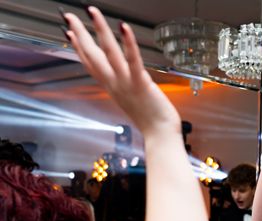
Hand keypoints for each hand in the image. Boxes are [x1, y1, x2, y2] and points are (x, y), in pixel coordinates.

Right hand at [63, 7, 179, 136]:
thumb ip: (126, 88)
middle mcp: (115, 84)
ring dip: (99, 30)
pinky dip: (128, 43)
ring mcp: (126, 83)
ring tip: (92, 12)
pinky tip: (123, 27)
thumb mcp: (132, 101)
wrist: (160, 135)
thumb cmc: (152, 120)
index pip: (91, 65)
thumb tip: (126, 78)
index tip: (70, 34)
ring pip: (108, 53)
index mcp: (112, 88)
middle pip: (92, 56)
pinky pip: (132, 60)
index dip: (79, 49)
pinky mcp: (140, 83)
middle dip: (80, 34)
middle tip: (70, 17)